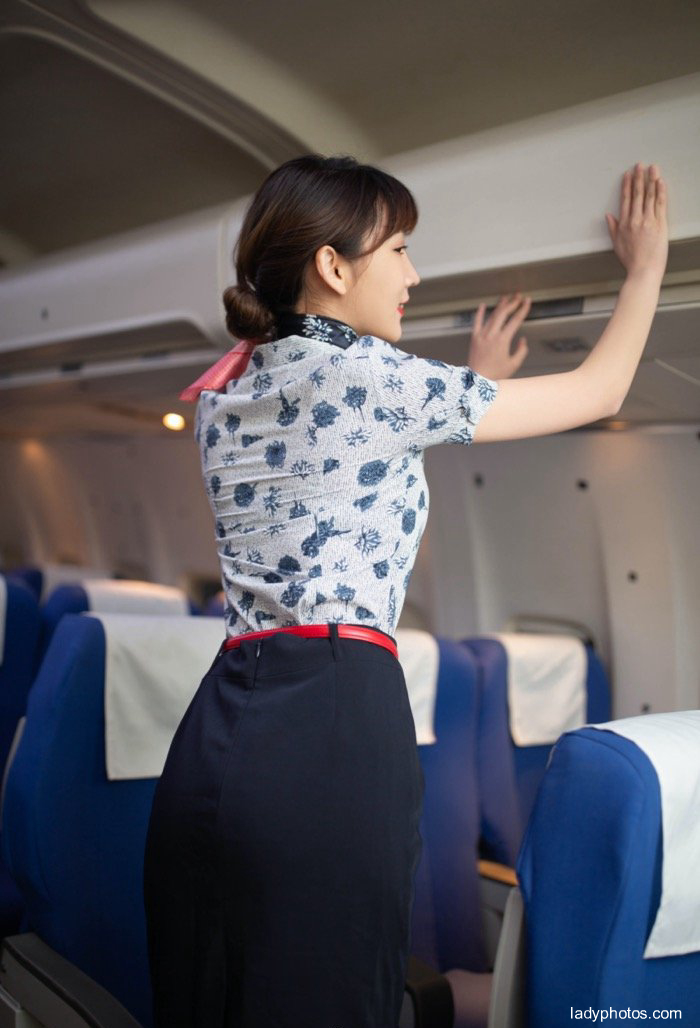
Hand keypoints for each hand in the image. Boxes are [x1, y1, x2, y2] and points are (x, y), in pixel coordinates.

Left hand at [467, 293, 530, 379]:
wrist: (477, 380)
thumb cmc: (496, 374)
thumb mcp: (514, 365)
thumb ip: (521, 351)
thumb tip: (522, 340)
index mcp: (503, 340)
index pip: (515, 320)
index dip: (523, 309)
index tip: (527, 301)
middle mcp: (492, 335)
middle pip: (503, 313)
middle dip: (512, 303)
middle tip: (519, 296)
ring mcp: (482, 335)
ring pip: (492, 315)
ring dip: (500, 305)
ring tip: (506, 298)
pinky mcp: (474, 338)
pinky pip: (476, 322)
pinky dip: (480, 312)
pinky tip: (483, 305)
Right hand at [605, 163, 667, 279]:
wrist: (643, 271)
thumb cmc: (631, 261)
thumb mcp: (617, 244)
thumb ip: (612, 228)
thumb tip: (608, 216)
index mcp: (624, 224)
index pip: (626, 200)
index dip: (627, 185)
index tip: (627, 175)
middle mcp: (635, 220)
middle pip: (637, 194)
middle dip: (638, 178)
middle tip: (639, 165)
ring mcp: (648, 221)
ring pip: (649, 196)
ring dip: (650, 180)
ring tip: (651, 168)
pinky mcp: (660, 224)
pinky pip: (660, 204)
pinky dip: (660, 191)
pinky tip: (660, 182)